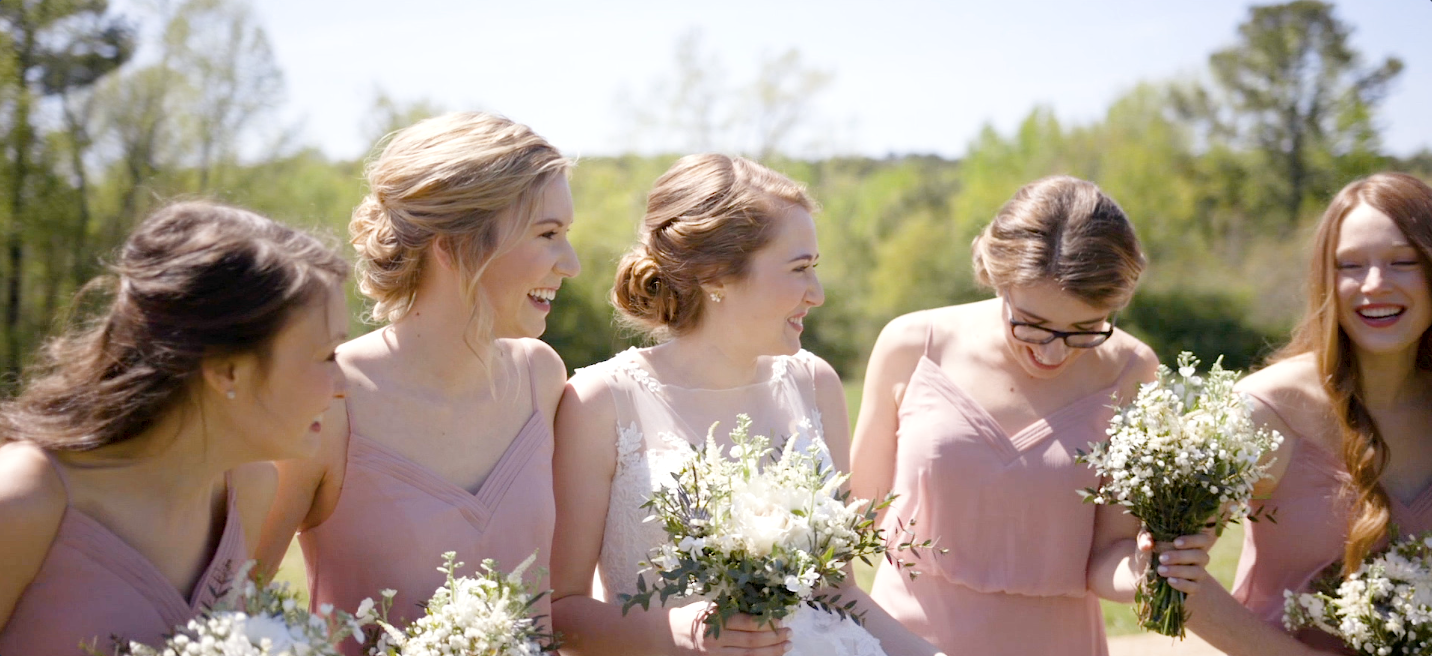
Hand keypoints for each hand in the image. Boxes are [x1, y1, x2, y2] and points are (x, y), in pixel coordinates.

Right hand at [670, 602, 790, 655]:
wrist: (663, 636)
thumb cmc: (689, 618)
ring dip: (771, 652)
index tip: (781, 620)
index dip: (767, 623)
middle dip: (774, 638)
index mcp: (715, 620)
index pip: (747, 623)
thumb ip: (729, 609)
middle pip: (751, 641)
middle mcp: (715, 640)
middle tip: (790, 634)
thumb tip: (758, 608)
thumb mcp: (707, 607)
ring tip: (786, 647)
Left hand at [1138, 529, 1214, 594]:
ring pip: (1198, 572)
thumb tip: (1147, 544)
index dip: (1192, 540)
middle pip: (1201, 556)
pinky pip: (1194, 587)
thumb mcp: (1146, 541)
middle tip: (1161, 558)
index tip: (1175, 543)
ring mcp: (1198, 573)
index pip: (1203, 539)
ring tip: (1160, 570)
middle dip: (1181, 557)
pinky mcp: (1194, 587)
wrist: (1145, 571)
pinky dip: (1183, 584)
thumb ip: (1145, 538)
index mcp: (1193, 543)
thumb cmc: (1150, 551)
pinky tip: (1170, 581)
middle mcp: (1199, 558)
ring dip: (1179, 571)